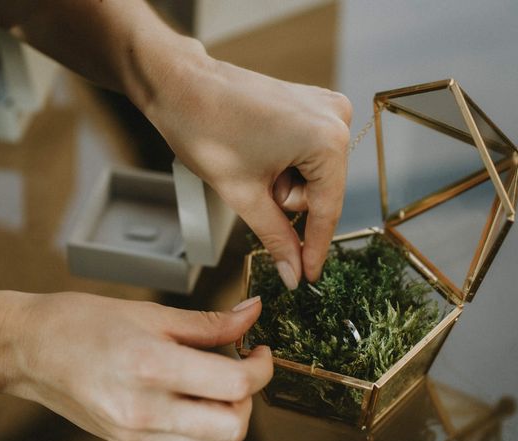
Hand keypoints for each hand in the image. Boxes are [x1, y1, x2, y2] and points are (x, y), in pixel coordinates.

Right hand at [7, 293, 270, 440]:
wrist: (31, 349)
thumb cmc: (82, 323)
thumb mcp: (151, 313)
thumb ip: (209, 323)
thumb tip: (252, 316)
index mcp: (152, 367)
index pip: (235, 385)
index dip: (261, 368)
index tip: (259, 353)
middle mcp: (145, 410)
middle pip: (233, 428)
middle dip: (249, 398)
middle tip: (239, 370)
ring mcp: (136, 435)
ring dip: (228, 421)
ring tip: (214, 388)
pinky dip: (203, 436)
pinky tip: (192, 404)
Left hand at [146, 54, 351, 287]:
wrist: (180, 85)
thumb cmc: (207, 131)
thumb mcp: (244, 195)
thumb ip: (276, 238)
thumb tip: (295, 274)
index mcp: (326, 141)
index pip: (326, 210)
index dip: (314, 249)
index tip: (309, 278)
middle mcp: (336, 119)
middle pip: (320, 192)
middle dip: (286, 201)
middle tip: (254, 183)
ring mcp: (325, 107)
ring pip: (313, 174)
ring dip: (284, 181)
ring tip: (252, 162)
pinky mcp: (311, 103)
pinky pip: (308, 152)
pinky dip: (286, 164)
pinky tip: (260, 153)